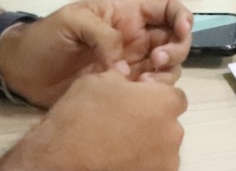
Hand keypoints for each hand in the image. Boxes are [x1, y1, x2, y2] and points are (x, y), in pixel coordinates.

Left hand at [0, 0, 192, 107]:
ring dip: (165, 74)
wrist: (22, 69)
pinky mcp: (120, 89)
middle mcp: (135, 39)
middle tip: (155, 61)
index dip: (182, 17)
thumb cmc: (46, 36)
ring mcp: (130, 65)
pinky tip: (134, 95)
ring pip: (166, 68)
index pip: (167, 9)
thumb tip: (124, 60)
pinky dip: (150, 94)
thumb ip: (103, 33)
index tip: (181, 30)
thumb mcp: (72, 20)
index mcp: (127, 16)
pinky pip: (147, 91)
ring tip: (143, 82)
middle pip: (174, 41)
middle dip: (175, 49)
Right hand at [0, 70, 186, 170]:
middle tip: (123, 126)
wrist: (61, 161)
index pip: (174, 98)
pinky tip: (117, 162)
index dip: (154, 99)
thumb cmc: (81, 117)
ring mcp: (166, 163)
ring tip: (118, 148)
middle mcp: (173, 133)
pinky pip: (153, 168)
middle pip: (169, 125)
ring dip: (147, 147)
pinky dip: (140, 165)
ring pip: (162, 150)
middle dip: (152, 124)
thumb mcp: (97, 81)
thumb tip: (125, 75)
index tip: (135, 104)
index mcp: (165, 103)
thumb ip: (120, 77)